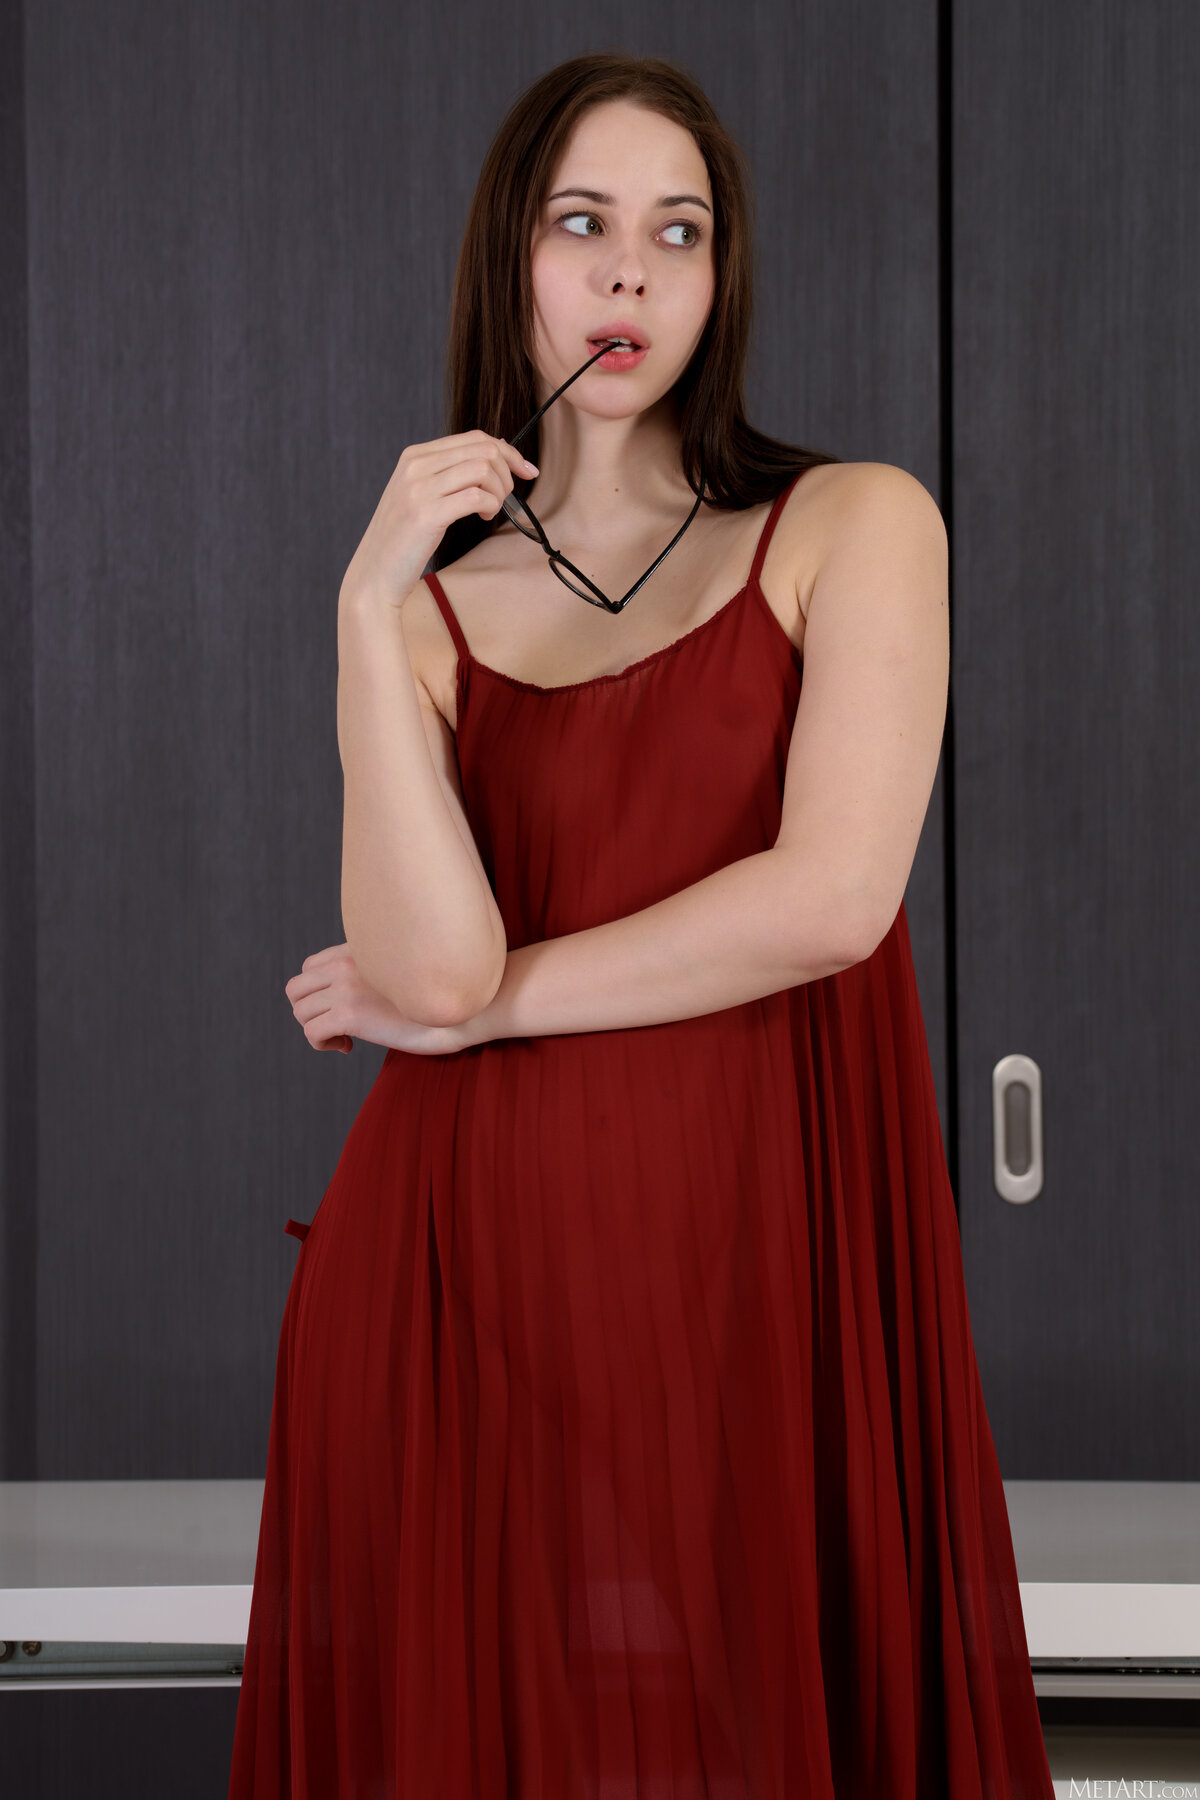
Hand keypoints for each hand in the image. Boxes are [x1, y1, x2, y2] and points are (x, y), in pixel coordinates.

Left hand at [284, 941, 477, 1055]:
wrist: (467, 1007)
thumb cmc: (444, 997)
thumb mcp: (405, 974)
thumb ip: (379, 973)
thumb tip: (368, 993)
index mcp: (359, 950)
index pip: (311, 966)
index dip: (319, 992)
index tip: (344, 1008)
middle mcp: (347, 964)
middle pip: (296, 988)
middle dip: (310, 1011)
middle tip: (337, 1026)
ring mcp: (346, 987)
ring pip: (300, 1011)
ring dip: (316, 1029)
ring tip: (344, 1038)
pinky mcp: (350, 1014)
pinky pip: (311, 1032)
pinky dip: (322, 1044)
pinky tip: (348, 1046)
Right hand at [339, 429, 538, 607]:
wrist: (374, 573)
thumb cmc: (403, 538)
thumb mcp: (420, 495)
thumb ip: (448, 474)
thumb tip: (494, 459)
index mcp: (415, 456)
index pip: (474, 437)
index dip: (508, 452)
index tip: (526, 471)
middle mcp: (415, 466)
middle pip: (483, 449)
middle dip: (507, 473)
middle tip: (503, 498)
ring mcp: (419, 488)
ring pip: (483, 468)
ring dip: (499, 491)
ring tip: (491, 510)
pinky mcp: (426, 514)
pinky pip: (476, 496)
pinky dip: (490, 505)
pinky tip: (483, 516)